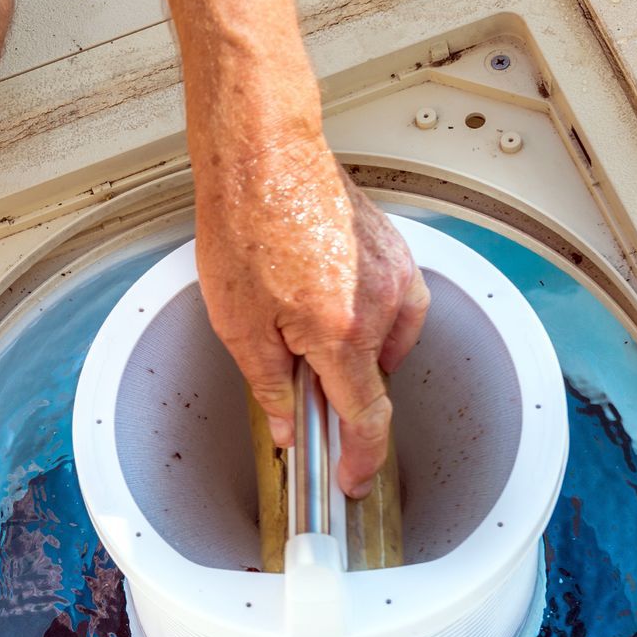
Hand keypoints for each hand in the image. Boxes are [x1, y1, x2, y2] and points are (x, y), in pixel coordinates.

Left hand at [194, 130, 429, 496]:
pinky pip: (393, 304)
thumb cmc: (245, 226)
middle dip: (339, 386)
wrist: (265, 156)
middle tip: (294, 370)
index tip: (354, 480)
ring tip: (301, 318)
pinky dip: (364, 313)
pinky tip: (323, 293)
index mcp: (343, 333)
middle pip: (374, 378)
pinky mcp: (398, 252)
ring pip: (387, 341)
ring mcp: (397, 275)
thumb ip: (269, 384)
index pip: (367, 418)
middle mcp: (384, 306)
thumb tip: (287, 425)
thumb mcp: (238, 325)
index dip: (362, 459)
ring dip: (352, 348)